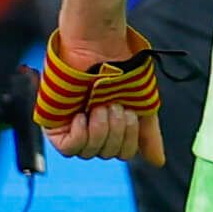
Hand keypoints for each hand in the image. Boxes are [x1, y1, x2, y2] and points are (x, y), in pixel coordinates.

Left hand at [39, 35, 167, 166]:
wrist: (100, 48)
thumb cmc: (122, 69)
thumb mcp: (142, 104)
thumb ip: (148, 135)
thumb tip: (158, 163)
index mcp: (113, 127)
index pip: (122, 153)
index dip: (129, 139)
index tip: (130, 112)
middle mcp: (92, 130)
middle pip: (107, 154)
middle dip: (116, 130)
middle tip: (116, 105)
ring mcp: (72, 127)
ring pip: (88, 153)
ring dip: (100, 128)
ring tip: (100, 105)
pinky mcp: (54, 123)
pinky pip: (69, 148)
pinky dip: (81, 133)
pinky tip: (83, 116)